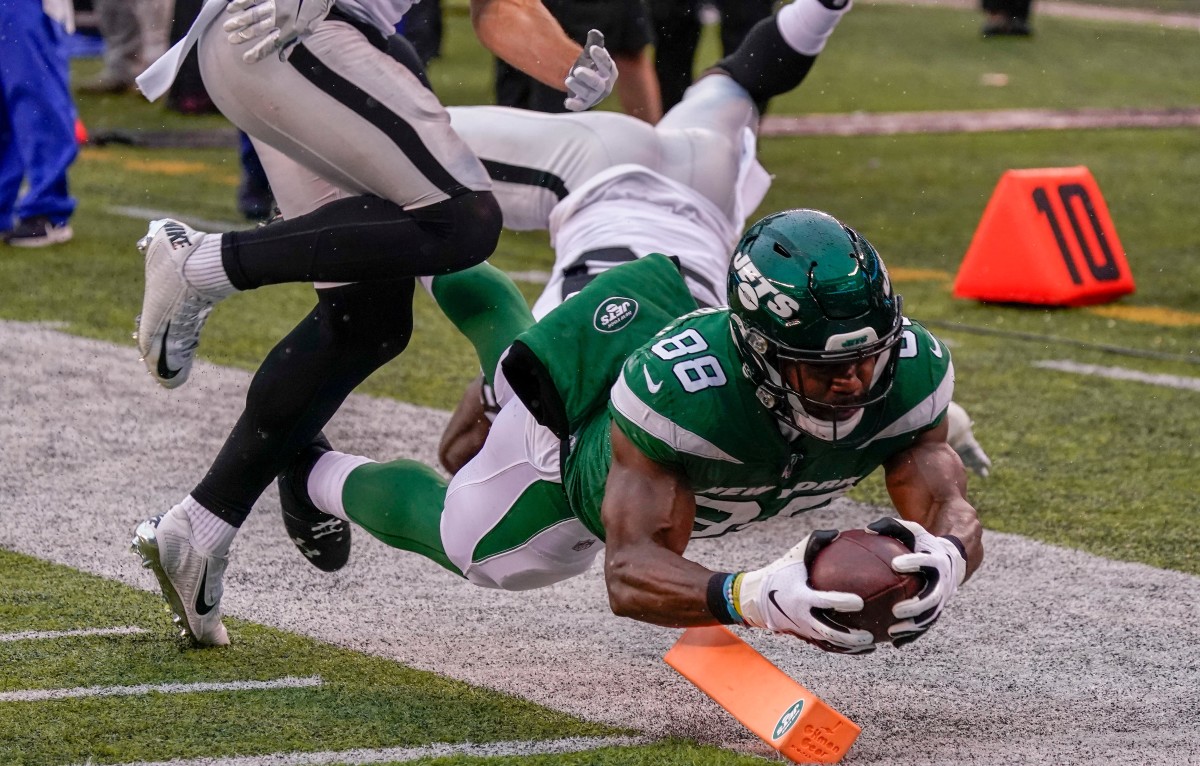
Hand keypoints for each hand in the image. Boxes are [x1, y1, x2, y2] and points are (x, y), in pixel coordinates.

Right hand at [224, 0, 334, 63]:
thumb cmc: (315, 10)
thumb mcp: (308, 29)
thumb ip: (292, 42)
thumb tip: (281, 58)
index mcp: (293, 30)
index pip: (272, 45)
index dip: (259, 52)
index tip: (246, 59)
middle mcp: (283, 18)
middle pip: (259, 29)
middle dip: (243, 36)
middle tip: (231, 40)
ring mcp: (276, 4)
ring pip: (254, 14)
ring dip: (239, 21)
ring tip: (227, 27)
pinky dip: (242, 2)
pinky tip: (232, 8)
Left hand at [563, 30, 616, 111]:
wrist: (582, 79)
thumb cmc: (591, 64)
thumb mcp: (592, 52)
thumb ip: (595, 42)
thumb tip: (594, 33)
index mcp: (610, 72)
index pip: (608, 66)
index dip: (600, 57)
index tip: (591, 48)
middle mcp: (605, 86)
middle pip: (598, 83)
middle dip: (588, 77)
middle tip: (577, 70)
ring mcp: (594, 96)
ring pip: (588, 94)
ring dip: (578, 88)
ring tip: (568, 79)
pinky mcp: (584, 104)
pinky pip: (580, 106)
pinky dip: (574, 105)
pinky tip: (567, 102)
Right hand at [737, 530, 875, 653]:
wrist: (758, 598)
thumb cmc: (780, 572)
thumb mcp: (795, 555)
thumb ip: (815, 542)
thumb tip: (838, 533)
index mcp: (801, 596)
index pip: (824, 601)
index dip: (841, 602)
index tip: (860, 601)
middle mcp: (803, 616)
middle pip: (828, 631)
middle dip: (849, 636)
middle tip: (868, 634)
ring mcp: (804, 629)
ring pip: (830, 643)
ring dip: (850, 646)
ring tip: (871, 644)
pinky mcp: (805, 636)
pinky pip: (827, 646)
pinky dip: (845, 649)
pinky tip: (863, 649)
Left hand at [867, 517, 966, 645]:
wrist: (952, 559)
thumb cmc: (924, 544)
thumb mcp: (912, 531)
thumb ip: (891, 526)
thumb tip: (867, 529)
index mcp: (937, 561)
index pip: (928, 562)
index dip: (914, 562)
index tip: (896, 563)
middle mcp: (942, 582)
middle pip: (933, 597)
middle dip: (916, 605)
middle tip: (896, 610)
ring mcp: (941, 599)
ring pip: (930, 617)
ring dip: (913, 626)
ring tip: (892, 631)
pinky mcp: (937, 610)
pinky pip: (925, 626)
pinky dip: (912, 635)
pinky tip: (894, 642)